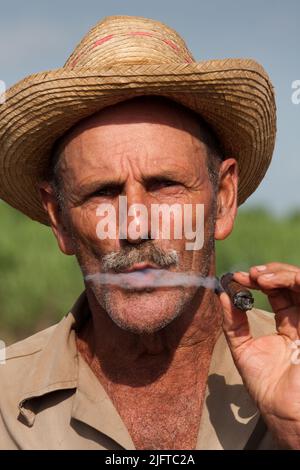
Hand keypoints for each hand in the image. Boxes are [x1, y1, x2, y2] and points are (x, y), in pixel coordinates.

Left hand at [219, 263, 299, 448]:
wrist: (285, 411)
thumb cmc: (268, 387)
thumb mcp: (243, 349)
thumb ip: (233, 323)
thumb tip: (221, 295)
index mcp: (288, 326)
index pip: (278, 293)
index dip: (258, 281)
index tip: (236, 278)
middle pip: (292, 284)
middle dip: (270, 273)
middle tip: (249, 275)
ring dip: (280, 273)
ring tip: (258, 277)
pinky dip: (292, 280)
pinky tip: (271, 283)